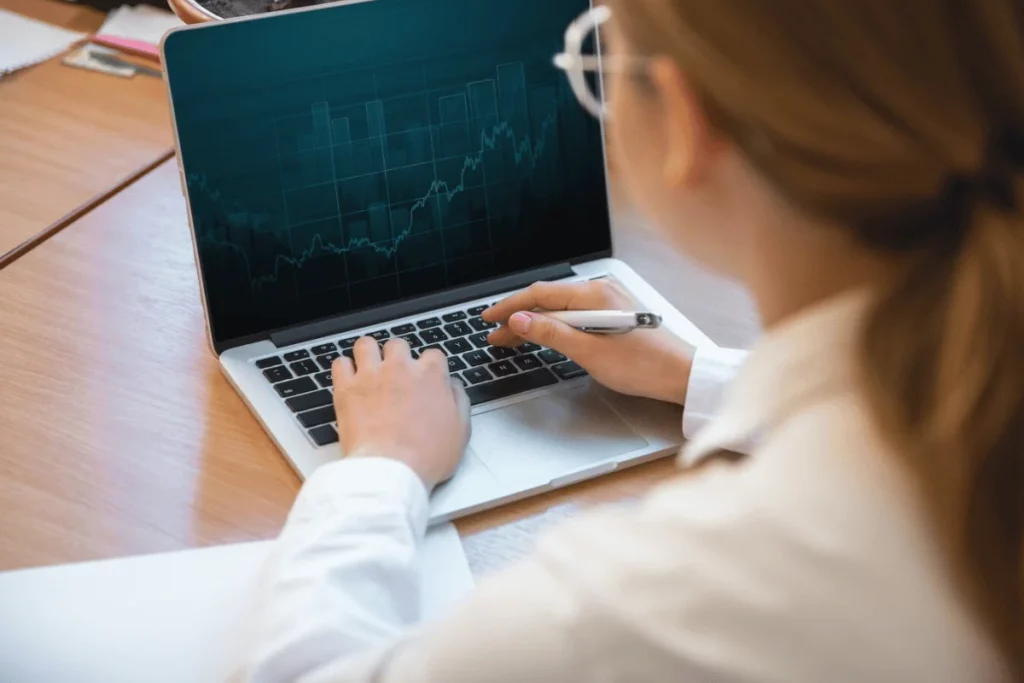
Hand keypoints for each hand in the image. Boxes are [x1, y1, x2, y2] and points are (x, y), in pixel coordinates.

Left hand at [332, 337, 470, 488]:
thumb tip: (454, 386)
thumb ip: (459, 401)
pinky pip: (340, 364)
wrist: (391, 470)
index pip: (433, 355)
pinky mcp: (346, 389)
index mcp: (430, 375)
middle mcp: (400, 368)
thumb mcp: (461, 431)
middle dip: (398, 357)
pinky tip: (349, 380)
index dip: (430, 368)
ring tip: (370, 369)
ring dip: (369, 354)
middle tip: (396, 375)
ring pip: (366, 345)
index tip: (426, 380)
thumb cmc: (426, 456)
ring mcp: (371, 376)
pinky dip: (344, 370)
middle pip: (398, 345)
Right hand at [483, 279, 694, 404]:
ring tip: (513, 338)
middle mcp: (601, 291)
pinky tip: (545, 335)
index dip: (510, 307)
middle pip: (548, 300)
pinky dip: (555, 324)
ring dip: (536, 322)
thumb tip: (520, 319)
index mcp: (594, 295)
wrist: (681, 375)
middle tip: (496, 336)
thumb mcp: (589, 352)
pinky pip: (576, 314)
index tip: (489, 319)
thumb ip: (552, 333)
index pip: (540, 294)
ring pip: (560, 307)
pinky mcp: (614, 314)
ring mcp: (609, 302)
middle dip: (519, 316)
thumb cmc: (642, 366)